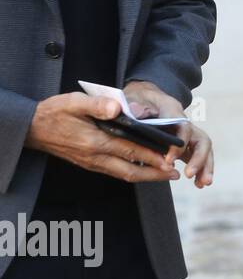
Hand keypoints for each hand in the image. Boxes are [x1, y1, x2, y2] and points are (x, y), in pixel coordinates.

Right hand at [23, 92, 177, 182]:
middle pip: (130, 171)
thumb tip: (118, 107)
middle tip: (175, 175)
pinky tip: (143, 169)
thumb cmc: (55, 112)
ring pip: (123, 174)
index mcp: (95, 141)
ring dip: (145, 176)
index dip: (151, 157)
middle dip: (154, 174)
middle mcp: (95, 157)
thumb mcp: (73, 102)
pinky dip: (132, 172)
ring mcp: (91, 163)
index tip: (170, 160)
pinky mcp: (89, 164)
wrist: (32, 128)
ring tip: (165, 175)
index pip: (130, 151)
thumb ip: (97, 104)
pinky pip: (115, 172)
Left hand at [123, 80, 213, 187]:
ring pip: (203, 150)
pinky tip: (199, 184)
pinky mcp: (187, 145)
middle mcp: (185, 123)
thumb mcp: (135, 99)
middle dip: (199, 158)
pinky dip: (201, 170)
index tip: (169, 160)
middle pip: (201, 140)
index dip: (179, 143)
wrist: (146, 98)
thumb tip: (137, 112)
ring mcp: (188, 135)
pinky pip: (197, 157)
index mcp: (173, 111)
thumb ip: (136, 107)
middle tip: (190, 175)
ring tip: (203, 184)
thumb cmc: (139, 100)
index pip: (183, 127)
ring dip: (205, 166)